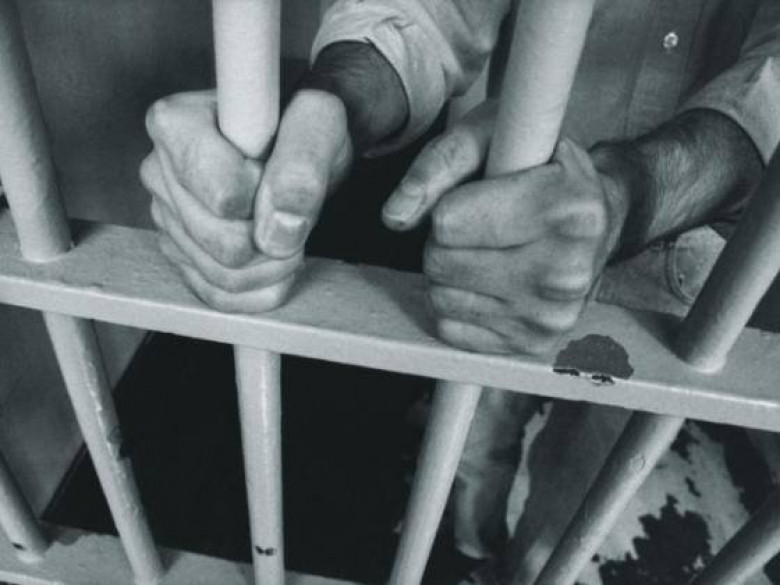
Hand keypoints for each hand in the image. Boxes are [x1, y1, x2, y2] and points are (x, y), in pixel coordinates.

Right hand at [141, 89, 352, 312]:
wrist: (295, 147)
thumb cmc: (301, 125)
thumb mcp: (319, 121)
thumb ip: (302, 164)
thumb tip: (278, 229)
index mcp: (176, 125)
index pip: (226, 197)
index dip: (268, 195)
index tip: (277, 167)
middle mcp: (159, 170)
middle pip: (225, 245)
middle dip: (274, 240)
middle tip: (294, 212)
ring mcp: (165, 216)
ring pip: (223, 275)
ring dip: (273, 267)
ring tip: (291, 233)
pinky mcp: (180, 250)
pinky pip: (218, 295)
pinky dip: (260, 289)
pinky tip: (277, 261)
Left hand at [382, 101, 628, 354]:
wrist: (600, 220)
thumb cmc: (543, 170)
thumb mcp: (496, 137)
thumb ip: (440, 164)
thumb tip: (395, 216)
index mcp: (569, 209)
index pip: (449, 223)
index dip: (449, 204)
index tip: (478, 196)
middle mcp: (568, 270)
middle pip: (441, 263)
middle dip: (444, 240)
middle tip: (480, 223)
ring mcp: (553, 315)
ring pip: (440, 298)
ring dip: (450, 272)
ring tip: (487, 249)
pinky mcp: (535, 343)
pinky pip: (451, 328)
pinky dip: (459, 303)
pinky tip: (489, 281)